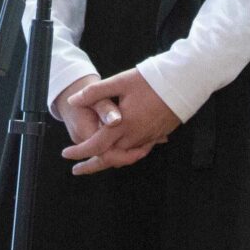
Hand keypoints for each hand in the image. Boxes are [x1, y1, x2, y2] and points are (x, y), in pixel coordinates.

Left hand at [58, 69, 179, 174]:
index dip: (79, 152)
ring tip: (97, 161)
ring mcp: (148, 137)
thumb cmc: (151, 80)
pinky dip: (127, 155)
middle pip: (110, 157)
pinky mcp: (158, 135)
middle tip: (77, 169)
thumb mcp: (120, 82)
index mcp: (123, 124)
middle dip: (92, 164)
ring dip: (110, 159)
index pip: (96, 145)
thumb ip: (95, 92)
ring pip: (125, 156)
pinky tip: (123, 151)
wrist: (184, 83)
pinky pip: (139, 151)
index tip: (66, 154)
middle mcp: (135, 135)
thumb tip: (73, 101)